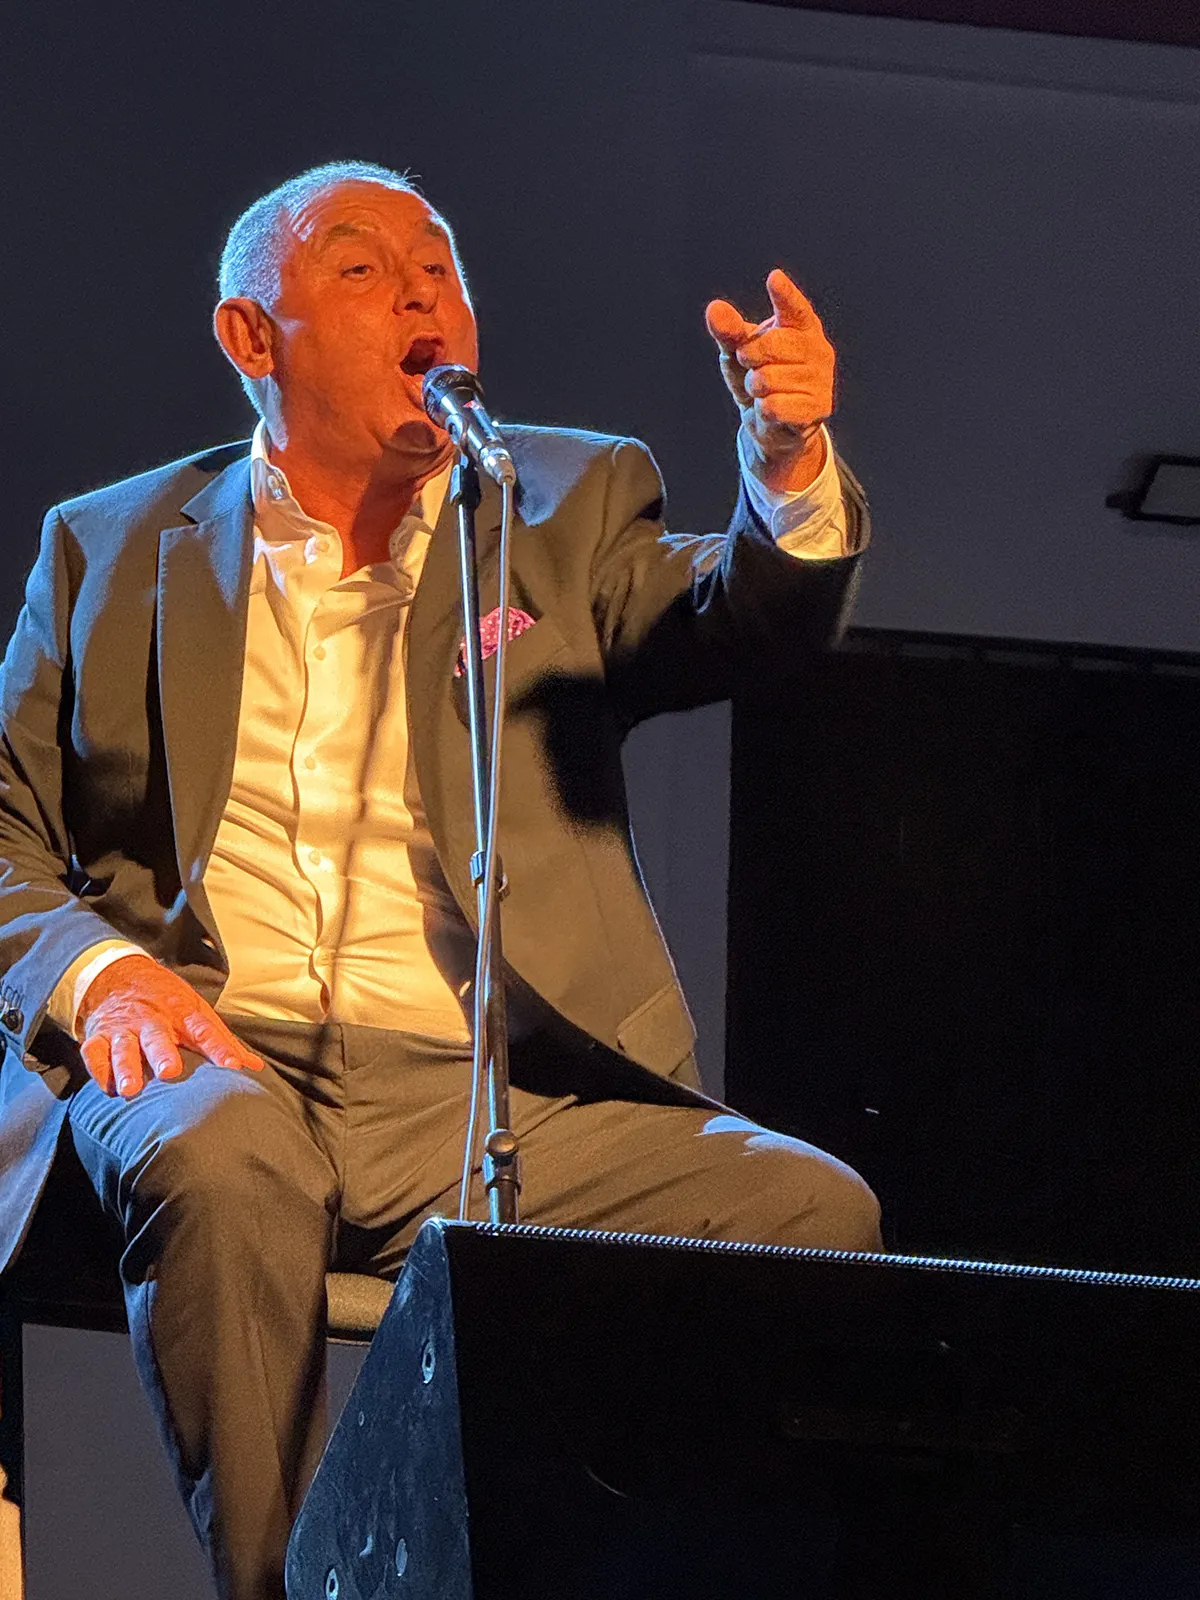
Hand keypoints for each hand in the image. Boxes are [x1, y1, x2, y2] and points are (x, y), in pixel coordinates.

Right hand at [77, 954, 263, 1098]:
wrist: (117, 975)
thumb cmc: (166, 1000)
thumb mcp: (197, 1011)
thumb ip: (223, 1041)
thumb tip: (255, 1069)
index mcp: (182, 1013)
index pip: (205, 1030)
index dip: (220, 1048)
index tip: (233, 1067)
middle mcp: (152, 1019)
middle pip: (158, 1037)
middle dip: (162, 1054)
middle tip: (170, 1072)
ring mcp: (123, 1028)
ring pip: (123, 1047)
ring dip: (126, 1067)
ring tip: (130, 1089)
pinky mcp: (99, 1036)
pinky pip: (94, 1052)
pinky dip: (98, 1069)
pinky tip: (106, 1088)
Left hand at [705, 268, 835, 494]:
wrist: (772, 423)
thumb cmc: (759, 377)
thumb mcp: (739, 352)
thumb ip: (729, 331)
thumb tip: (714, 309)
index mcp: (803, 327)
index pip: (794, 309)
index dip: (784, 295)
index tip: (773, 279)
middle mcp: (819, 349)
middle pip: (772, 346)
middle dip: (750, 357)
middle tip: (752, 366)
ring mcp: (822, 379)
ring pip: (769, 380)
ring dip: (756, 389)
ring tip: (765, 392)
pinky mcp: (817, 409)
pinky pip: (775, 405)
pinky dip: (764, 410)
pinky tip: (771, 409)